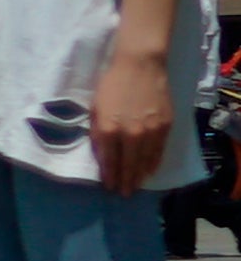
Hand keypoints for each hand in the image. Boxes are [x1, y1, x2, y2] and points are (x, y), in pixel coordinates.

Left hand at [91, 42, 175, 197]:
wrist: (140, 65)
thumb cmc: (111, 84)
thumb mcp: (95, 109)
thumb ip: (98, 133)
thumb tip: (102, 155)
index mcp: (108, 129)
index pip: (109, 161)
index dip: (109, 176)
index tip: (109, 188)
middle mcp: (131, 134)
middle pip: (128, 165)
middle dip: (125, 181)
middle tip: (124, 194)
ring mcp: (151, 131)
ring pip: (145, 161)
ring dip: (140, 176)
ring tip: (135, 186)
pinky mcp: (166, 125)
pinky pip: (159, 150)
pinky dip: (154, 163)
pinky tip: (149, 170)